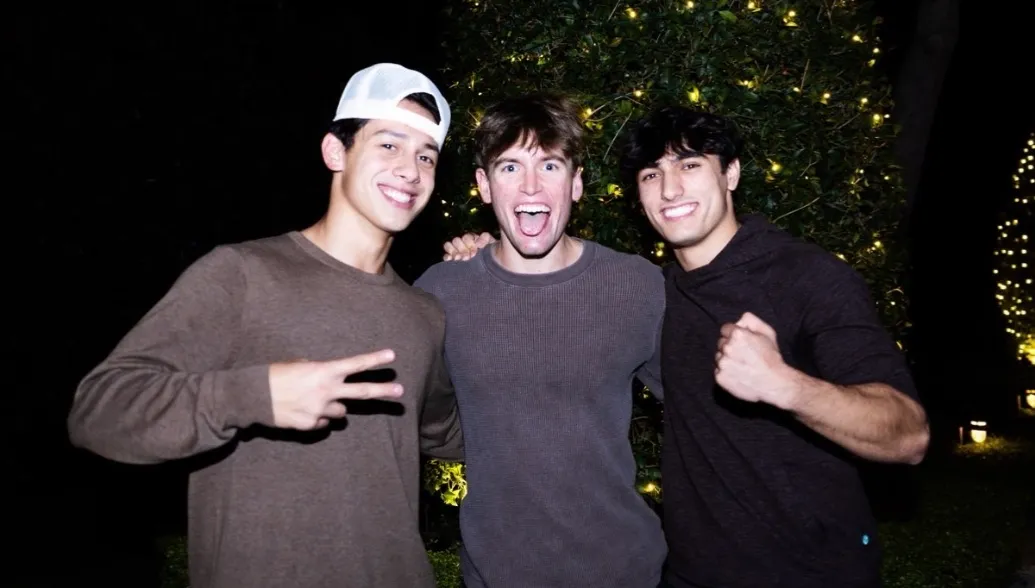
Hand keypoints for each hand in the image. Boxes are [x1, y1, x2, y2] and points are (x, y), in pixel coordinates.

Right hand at [269, 349, 401, 429]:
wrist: (252, 396)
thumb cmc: (275, 375)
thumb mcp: (300, 365)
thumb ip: (320, 372)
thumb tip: (330, 380)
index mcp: (323, 371)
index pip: (355, 364)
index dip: (374, 360)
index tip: (392, 356)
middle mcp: (326, 390)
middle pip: (361, 392)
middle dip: (383, 391)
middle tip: (401, 392)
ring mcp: (320, 409)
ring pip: (341, 412)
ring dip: (333, 407)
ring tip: (313, 401)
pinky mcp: (311, 424)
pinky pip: (323, 422)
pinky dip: (317, 418)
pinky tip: (301, 411)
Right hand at [443, 232, 494, 260]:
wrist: (492, 267)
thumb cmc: (492, 254)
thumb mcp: (492, 244)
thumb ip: (485, 238)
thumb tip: (477, 243)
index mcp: (472, 239)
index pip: (466, 237)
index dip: (469, 244)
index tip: (474, 253)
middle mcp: (463, 244)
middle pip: (456, 241)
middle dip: (462, 249)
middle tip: (467, 257)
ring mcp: (457, 251)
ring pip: (448, 245)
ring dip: (453, 252)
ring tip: (459, 259)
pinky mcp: (452, 260)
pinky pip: (445, 255)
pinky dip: (447, 257)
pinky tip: (451, 260)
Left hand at [715, 312, 795, 408]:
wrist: (774, 384)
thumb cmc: (772, 358)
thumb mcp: (768, 332)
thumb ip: (751, 321)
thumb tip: (738, 321)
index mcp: (737, 334)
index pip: (725, 329)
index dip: (733, 334)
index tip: (741, 342)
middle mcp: (727, 347)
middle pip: (721, 342)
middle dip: (730, 346)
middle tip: (744, 355)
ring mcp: (722, 363)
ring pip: (718, 357)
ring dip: (727, 359)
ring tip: (742, 365)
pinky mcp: (720, 377)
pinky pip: (718, 370)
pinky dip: (726, 372)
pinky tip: (739, 374)